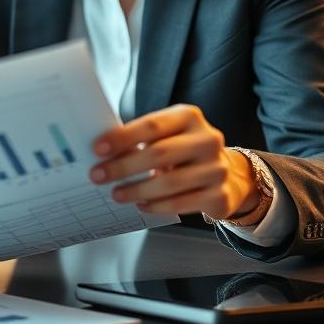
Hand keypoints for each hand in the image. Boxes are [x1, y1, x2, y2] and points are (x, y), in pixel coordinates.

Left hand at [89, 104, 259, 219]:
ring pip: (170, 182)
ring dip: (137, 190)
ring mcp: (217, 168)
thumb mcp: (167, 136)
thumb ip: (142, 139)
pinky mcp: (220, 195)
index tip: (98, 149)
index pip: (152, 125)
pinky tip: (141, 205)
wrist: (225, 174)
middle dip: (124, 166)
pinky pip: (181, 203)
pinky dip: (156, 206)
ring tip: (116, 194)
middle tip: (98, 175)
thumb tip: (102, 154)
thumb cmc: (183, 151)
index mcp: (189, 117)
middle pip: (159, 153)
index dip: (123, 137)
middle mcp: (207, 139)